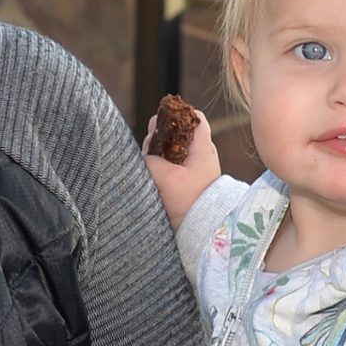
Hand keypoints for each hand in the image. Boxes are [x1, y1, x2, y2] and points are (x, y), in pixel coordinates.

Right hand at [142, 112, 220, 227]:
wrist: (201, 231)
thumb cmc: (190, 203)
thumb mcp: (167, 178)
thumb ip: (151, 160)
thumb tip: (143, 156)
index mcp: (202, 149)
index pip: (195, 118)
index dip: (177, 114)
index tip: (161, 122)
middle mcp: (198, 155)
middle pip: (176, 131)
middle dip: (159, 136)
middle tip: (150, 147)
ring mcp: (190, 168)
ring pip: (168, 148)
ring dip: (155, 153)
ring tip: (150, 165)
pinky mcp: (182, 181)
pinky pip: (166, 164)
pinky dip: (157, 166)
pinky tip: (150, 175)